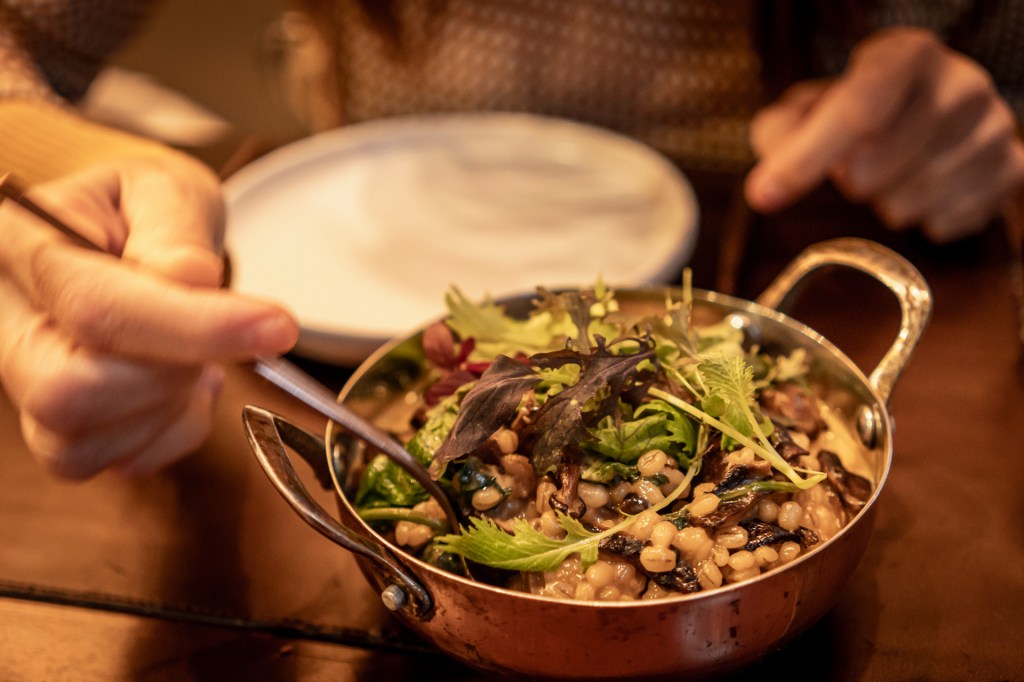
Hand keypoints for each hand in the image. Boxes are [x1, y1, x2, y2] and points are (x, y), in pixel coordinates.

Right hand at [0, 155, 298, 478]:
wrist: (128, 237)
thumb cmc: (143, 210)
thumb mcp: (167, 192)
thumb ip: (175, 234)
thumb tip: (191, 280)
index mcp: (18, 244)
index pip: (93, 306)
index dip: (192, 326)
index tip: (275, 328)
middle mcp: (3, 324)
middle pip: (71, 392)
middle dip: (171, 372)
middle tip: (222, 331)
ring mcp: (22, 385)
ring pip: (87, 439)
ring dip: (174, 401)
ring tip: (196, 349)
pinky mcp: (57, 431)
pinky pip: (116, 462)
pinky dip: (172, 428)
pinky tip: (182, 382)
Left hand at [745, 27, 1023, 242]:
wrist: (925, 116)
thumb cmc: (858, 112)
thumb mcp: (807, 110)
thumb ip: (779, 136)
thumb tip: (767, 184)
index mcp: (905, 55)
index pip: (857, 110)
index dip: (806, 159)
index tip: (763, 195)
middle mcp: (960, 82)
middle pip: (878, 168)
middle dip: (850, 183)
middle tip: (853, 169)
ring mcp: (993, 125)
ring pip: (912, 201)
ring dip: (886, 204)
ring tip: (891, 177)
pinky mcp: (1010, 168)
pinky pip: (946, 221)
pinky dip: (922, 220)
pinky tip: (921, 192)